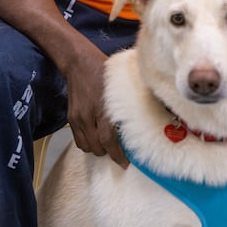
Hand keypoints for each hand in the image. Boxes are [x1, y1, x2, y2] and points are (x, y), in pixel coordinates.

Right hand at [65, 45, 128, 167]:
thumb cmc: (105, 72)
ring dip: (98, 149)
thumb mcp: (122, 86)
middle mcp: (88, 116)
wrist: (79, 63)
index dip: (118, 154)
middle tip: (120, 153)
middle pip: (98, 147)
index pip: (109, 140)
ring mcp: (78, 118)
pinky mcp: (71, 119)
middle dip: (109, 153)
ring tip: (108, 146)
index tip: (126, 163)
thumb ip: (132, 102)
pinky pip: (78, 141)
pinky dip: (88, 144)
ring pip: (87, 146)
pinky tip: (96, 138)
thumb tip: (156, 112)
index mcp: (103, 108)